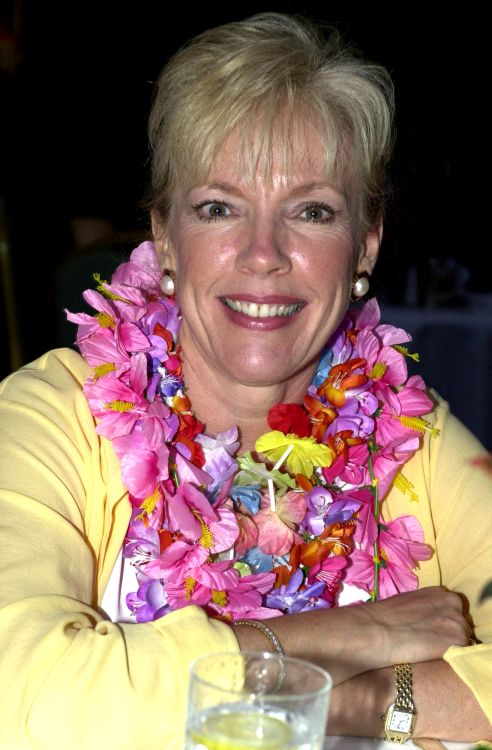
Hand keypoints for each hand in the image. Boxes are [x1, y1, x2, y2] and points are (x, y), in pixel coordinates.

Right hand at [355, 586, 470, 667]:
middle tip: (430, 641)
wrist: (377, 630)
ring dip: (451, 644)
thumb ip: (425, 608)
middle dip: (450, 632)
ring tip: (429, 650)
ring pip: (463, 637)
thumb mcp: (408, 603)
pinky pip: (463, 650)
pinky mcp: (458, 638)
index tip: (431, 630)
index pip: (452, 609)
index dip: (443, 621)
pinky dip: (451, 654)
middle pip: (461, 623)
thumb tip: (429, 620)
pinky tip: (433, 656)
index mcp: (439, 592)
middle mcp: (452, 602)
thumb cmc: (383, 618)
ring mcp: (456, 620)